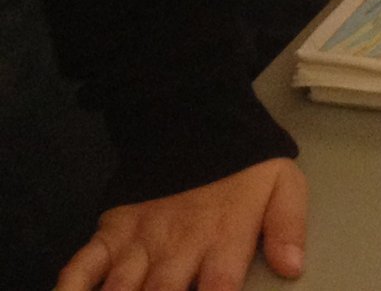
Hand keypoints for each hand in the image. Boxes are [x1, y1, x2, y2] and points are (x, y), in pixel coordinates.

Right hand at [57, 158, 306, 290]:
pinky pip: (81, 267)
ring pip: (121, 290)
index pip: (218, 287)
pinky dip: (70, 289)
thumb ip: (287, 226)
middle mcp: (178, 247)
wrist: (195, 124)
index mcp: (223, 238)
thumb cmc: (242, 166)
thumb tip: (292, 269)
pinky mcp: (109, 234)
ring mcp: (139, 242)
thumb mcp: (281, 185)